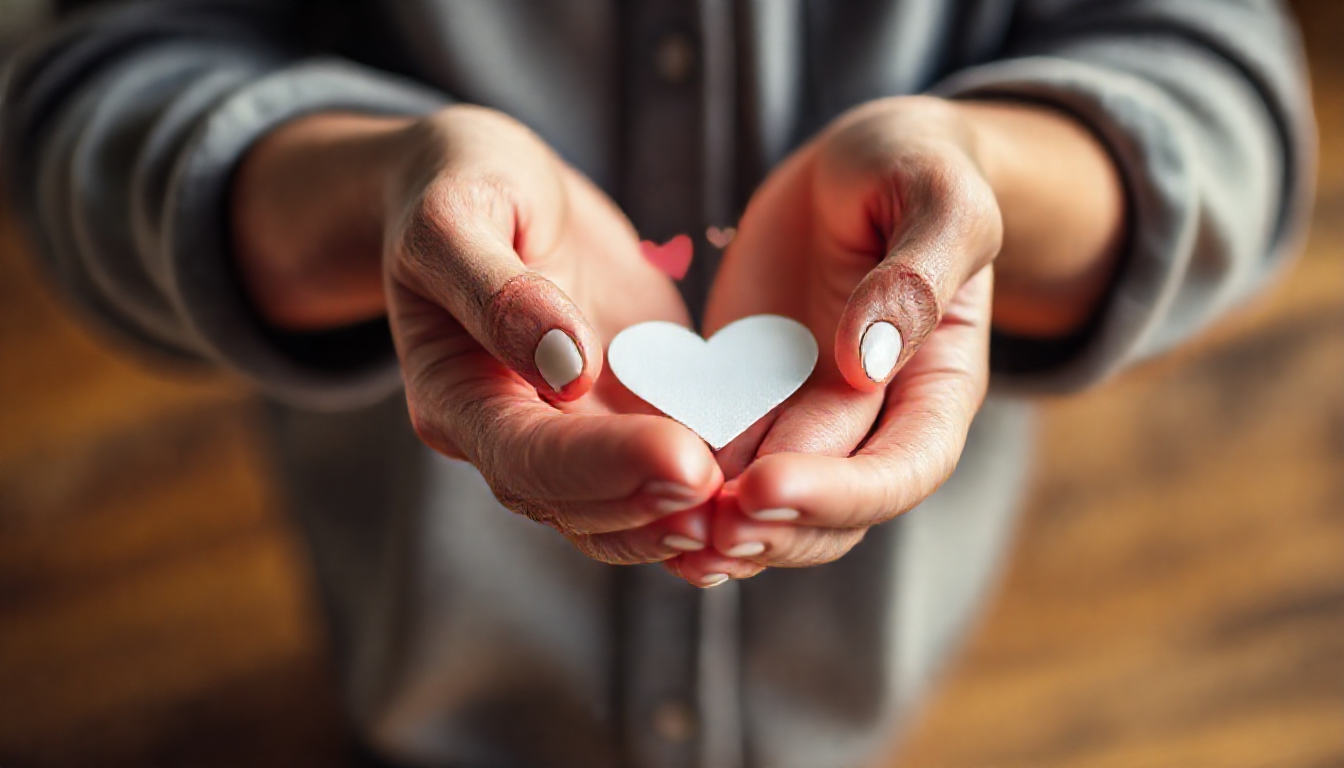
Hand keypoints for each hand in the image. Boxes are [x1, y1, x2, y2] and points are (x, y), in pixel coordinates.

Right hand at [233, 106, 721, 564]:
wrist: (501, 185)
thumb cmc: (466, 187)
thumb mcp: (457, 216)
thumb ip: (498, 294)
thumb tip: (564, 367)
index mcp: (454, 396)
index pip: (523, 456)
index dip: (601, 467)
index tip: (681, 459)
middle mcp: (509, 434)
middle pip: (575, 503)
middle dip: (650, 504)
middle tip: (725, 492)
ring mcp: (573, 431)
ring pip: (621, 509)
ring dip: (681, 519)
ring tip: (751, 511)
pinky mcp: (628, 412)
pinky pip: (665, 467)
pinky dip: (709, 489)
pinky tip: (766, 489)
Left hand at [672, 95, 1122, 583]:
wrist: (857, 168)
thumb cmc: (914, 171)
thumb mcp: (940, 200)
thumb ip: (916, 276)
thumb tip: (867, 359)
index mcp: (937, 384)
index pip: (904, 468)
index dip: (838, 493)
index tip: (765, 487)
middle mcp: (874, 419)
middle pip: (831, 510)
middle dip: (768, 526)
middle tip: (702, 529)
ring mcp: (805, 416)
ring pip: (769, 504)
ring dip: (721, 529)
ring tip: (665, 538)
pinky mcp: (746, 400)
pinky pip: (715, 456)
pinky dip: (681, 484)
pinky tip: (632, 496)